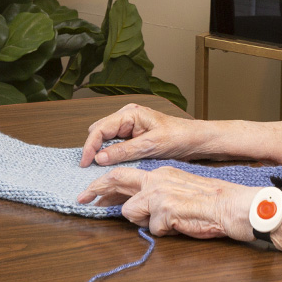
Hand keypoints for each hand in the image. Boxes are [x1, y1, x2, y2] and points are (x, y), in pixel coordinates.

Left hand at [77, 166, 254, 239]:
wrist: (231, 206)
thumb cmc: (211, 202)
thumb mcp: (180, 190)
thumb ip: (157, 195)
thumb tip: (135, 206)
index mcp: (160, 173)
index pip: (125, 174)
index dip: (105, 184)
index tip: (91, 192)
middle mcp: (156, 179)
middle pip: (115, 179)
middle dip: (95, 188)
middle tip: (81, 198)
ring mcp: (159, 194)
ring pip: (129, 212)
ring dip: (143, 222)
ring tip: (168, 222)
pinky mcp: (164, 210)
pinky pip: (152, 228)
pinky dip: (163, 232)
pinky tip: (179, 226)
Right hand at [79, 103, 202, 167]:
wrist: (196, 140)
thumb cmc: (179, 137)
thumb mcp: (151, 146)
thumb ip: (124, 151)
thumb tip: (100, 158)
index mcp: (130, 113)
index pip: (100, 129)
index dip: (89, 146)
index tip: (85, 163)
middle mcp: (127, 116)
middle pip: (99, 132)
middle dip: (92, 148)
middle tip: (89, 168)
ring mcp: (129, 125)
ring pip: (105, 138)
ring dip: (101, 151)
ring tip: (97, 168)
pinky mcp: (133, 135)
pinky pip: (115, 143)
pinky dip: (110, 153)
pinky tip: (110, 163)